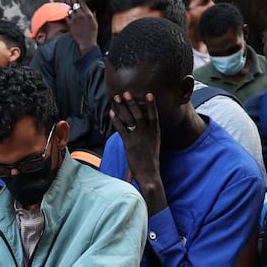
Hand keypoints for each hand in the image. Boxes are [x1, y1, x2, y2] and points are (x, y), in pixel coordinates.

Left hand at [65, 0, 99, 54]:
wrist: (87, 43)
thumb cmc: (92, 33)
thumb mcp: (94, 22)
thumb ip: (92, 14)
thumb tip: (91, 9)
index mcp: (88, 13)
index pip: (81, 1)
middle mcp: (81, 14)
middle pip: (74, 2)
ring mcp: (75, 19)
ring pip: (70, 9)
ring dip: (70, 9)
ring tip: (72, 10)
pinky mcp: (70, 24)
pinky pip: (67, 16)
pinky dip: (67, 16)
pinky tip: (68, 16)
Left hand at [110, 91, 165, 208]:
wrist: (149, 174)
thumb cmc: (151, 160)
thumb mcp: (155, 143)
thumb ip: (150, 132)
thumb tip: (145, 123)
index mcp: (155, 133)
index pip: (154, 116)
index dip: (152, 105)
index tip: (149, 94)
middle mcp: (147, 134)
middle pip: (139, 115)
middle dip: (132, 103)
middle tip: (126, 92)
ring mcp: (137, 139)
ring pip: (129, 120)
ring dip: (122, 108)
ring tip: (117, 98)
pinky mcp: (129, 144)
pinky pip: (121, 130)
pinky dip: (116, 120)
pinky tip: (111, 113)